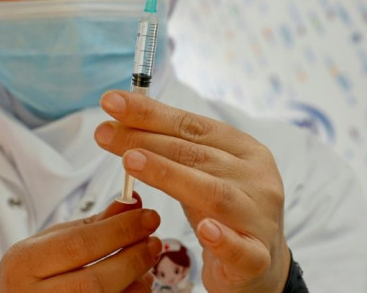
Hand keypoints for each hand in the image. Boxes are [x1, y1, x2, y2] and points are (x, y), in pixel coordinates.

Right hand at [0, 194, 161, 292]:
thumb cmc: (28, 275)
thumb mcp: (48, 243)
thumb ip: (90, 225)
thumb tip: (132, 202)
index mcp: (24, 263)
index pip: (79, 245)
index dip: (120, 230)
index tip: (148, 215)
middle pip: (97, 281)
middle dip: (134, 258)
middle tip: (155, 240)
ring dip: (137, 282)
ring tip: (148, 263)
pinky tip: (137, 284)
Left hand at [95, 91, 289, 292]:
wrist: (260, 265)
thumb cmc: (223, 211)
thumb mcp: (202, 173)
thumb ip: (172, 150)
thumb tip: (121, 121)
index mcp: (244, 150)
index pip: (192, 126)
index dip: (151, 113)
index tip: (111, 102)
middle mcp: (256, 178)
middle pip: (196, 155)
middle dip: (146, 140)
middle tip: (105, 132)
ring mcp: (259, 217)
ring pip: (214, 193)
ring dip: (170, 175)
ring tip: (131, 161)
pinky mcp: (257, 257)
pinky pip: (241, 248)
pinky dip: (223, 238)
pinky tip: (204, 229)